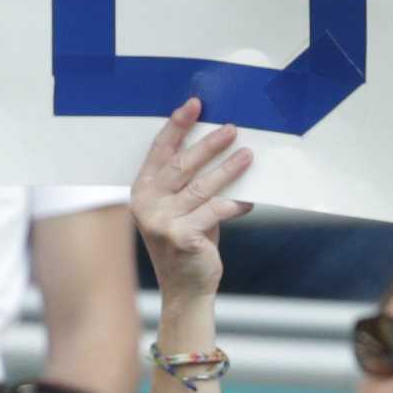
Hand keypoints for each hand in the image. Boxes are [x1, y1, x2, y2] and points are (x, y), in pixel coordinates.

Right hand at [130, 100, 252, 313]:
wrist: (186, 288)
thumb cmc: (187, 240)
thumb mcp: (180, 208)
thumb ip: (187, 182)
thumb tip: (220, 145)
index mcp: (142, 190)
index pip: (159, 150)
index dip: (177, 125)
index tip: (195, 104)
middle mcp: (146, 204)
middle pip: (182, 165)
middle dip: (209, 144)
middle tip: (232, 128)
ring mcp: (161, 221)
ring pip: (202, 186)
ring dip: (229, 169)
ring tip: (248, 155)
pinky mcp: (181, 237)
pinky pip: (216, 211)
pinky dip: (236, 204)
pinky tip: (251, 200)